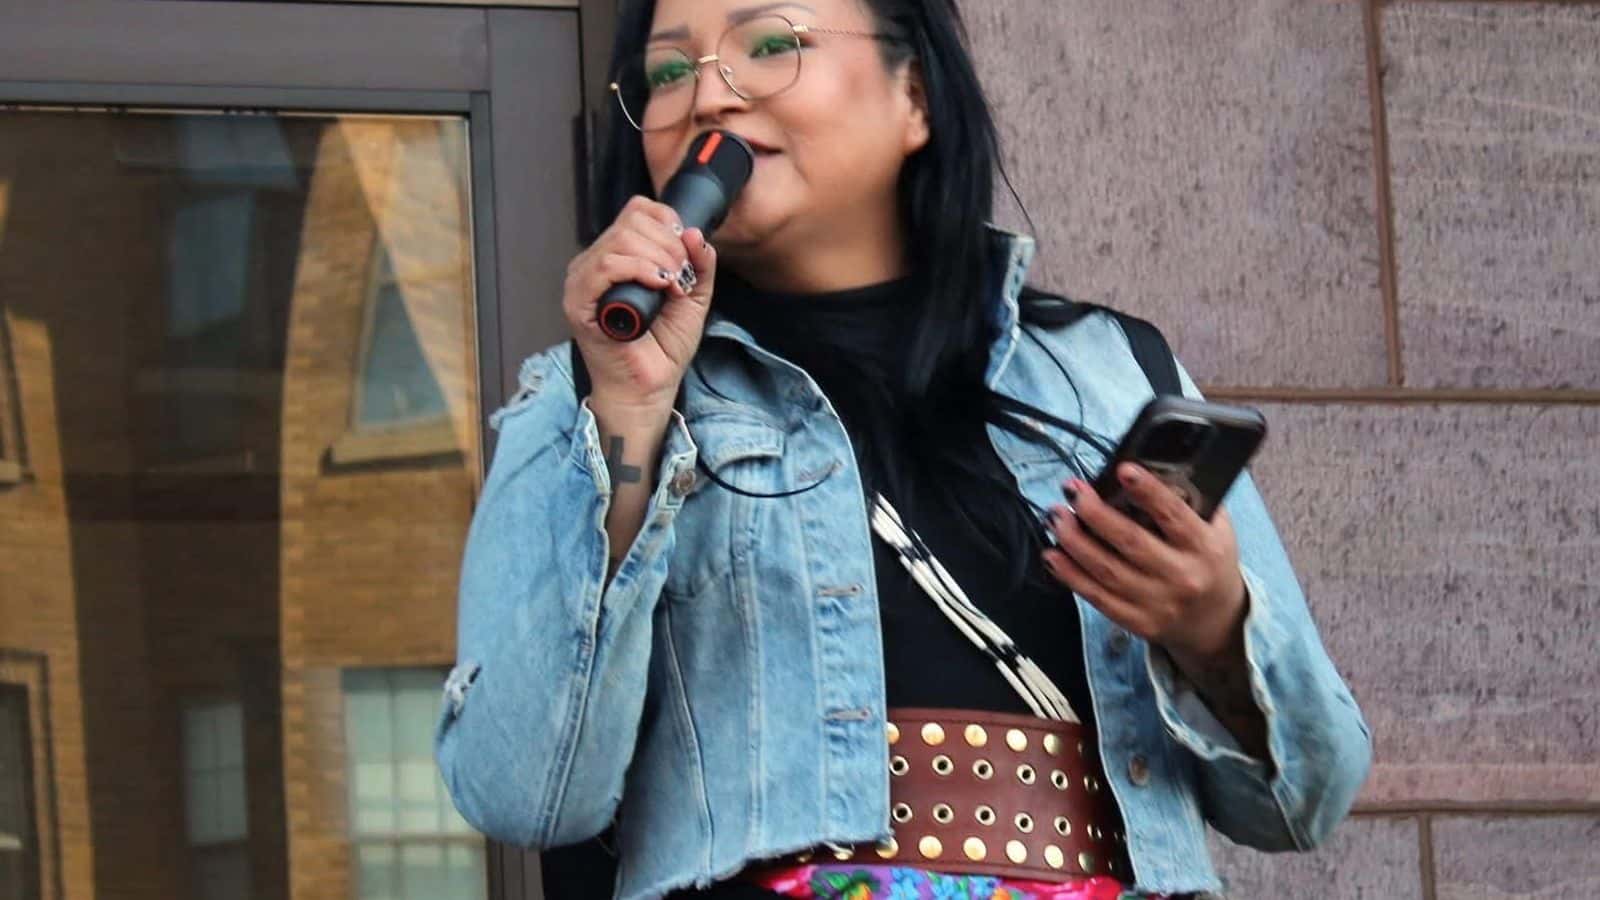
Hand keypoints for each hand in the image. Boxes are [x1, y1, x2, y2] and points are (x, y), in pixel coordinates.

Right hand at [563, 196, 718, 409]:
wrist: (649, 387)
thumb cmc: (663, 348)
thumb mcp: (693, 297)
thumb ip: (699, 265)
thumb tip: (695, 233)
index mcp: (618, 256)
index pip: (638, 211)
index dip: (668, 224)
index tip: (685, 254)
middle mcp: (596, 262)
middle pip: (631, 222)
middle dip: (668, 245)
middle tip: (681, 277)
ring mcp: (583, 280)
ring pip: (620, 240)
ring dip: (658, 258)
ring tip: (672, 286)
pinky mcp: (578, 302)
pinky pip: (604, 266)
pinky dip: (637, 269)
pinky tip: (658, 285)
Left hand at [1041, 463, 1247, 662]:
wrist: (1215, 619)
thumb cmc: (1208, 561)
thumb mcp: (1216, 529)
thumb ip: (1189, 502)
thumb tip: (1148, 470)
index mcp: (1204, 547)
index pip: (1173, 515)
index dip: (1148, 491)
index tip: (1123, 469)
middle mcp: (1182, 576)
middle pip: (1130, 541)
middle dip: (1095, 513)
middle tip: (1072, 491)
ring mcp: (1158, 602)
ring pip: (1107, 570)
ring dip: (1074, 541)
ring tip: (1056, 517)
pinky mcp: (1137, 621)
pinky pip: (1098, 597)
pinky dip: (1071, 576)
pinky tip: (1052, 556)